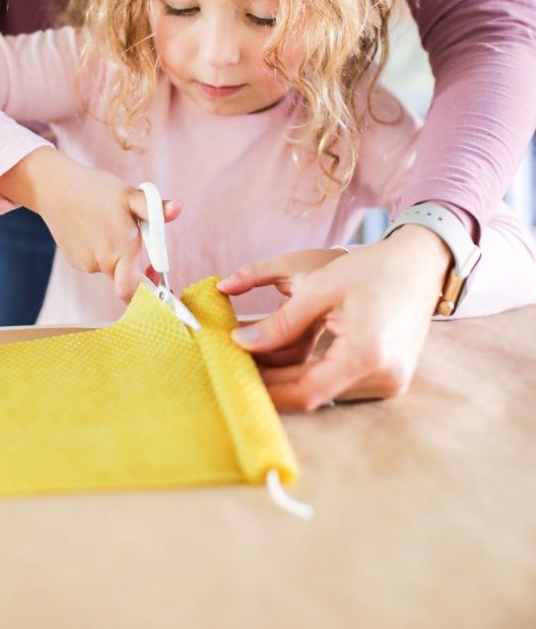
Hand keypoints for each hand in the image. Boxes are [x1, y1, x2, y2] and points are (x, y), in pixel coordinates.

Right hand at [0, 149, 181, 301]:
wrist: (54, 188)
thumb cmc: (94, 189)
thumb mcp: (129, 194)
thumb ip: (154, 208)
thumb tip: (177, 208)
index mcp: (121, 249)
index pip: (134, 291)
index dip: (148, 291)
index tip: (154, 272)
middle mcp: (102, 262)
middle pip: (125, 279)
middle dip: (133, 266)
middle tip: (134, 240)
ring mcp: (86, 264)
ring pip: (110, 269)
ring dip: (116, 254)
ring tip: (108, 224)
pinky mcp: (74, 261)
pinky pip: (95, 263)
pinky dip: (100, 251)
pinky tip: (94, 228)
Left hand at [218, 227, 447, 410]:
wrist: (420, 264)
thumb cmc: (373, 269)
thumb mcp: (320, 288)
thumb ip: (281, 322)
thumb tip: (242, 343)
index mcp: (366, 354)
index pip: (306, 391)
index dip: (268, 390)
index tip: (237, 379)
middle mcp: (383, 377)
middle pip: (315, 394)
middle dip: (275, 383)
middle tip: (240, 367)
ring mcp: (391, 382)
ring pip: (327, 392)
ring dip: (292, 380)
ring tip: (258, 361)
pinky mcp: (391, 378)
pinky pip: (343, 385)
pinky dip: (314, 375)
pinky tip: (290, 361)